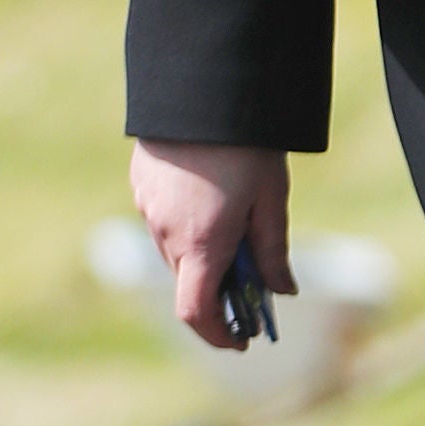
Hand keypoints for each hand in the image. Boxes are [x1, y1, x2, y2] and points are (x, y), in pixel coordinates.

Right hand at [130, 138, 294, 350]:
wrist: (205, 84)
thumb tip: (282, 292)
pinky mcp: (142, 185)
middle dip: (218, 294)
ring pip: (175, 253)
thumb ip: (273, 250)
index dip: (218, 334)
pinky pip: (163, 221)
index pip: (197, 313)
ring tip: (239, 233)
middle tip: (254, 289)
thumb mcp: (271, 197)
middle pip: (189, 283)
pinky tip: (213, 199)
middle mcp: (166, 233)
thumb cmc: (247, 143)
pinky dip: (187, 227)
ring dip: (203, 257)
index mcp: (201, 243)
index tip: (242, 341)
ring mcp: (148, 209)